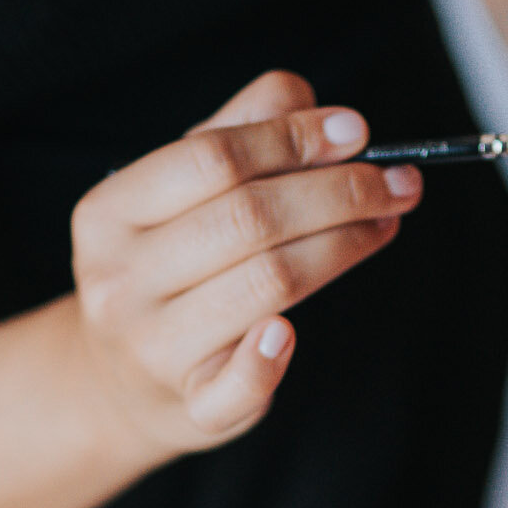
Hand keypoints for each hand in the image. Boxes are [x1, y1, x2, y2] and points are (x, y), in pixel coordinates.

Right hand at [69, 68, 419, 449]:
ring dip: (342, 248)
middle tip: (397, 182)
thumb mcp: (176, 194)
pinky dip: (269, 360)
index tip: (357, 131)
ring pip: (266, 284)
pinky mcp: (189, 408)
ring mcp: (151, 348)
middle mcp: (120, 280)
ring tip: (384, 224)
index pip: (212, 158)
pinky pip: (236, 386)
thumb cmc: (164, 269)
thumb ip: (236, 132)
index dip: (292, 139)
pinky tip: (292, 333)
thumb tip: (306, 100)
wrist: (118, 383)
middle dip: (338, 192)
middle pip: (249, 218)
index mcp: (110, 213)